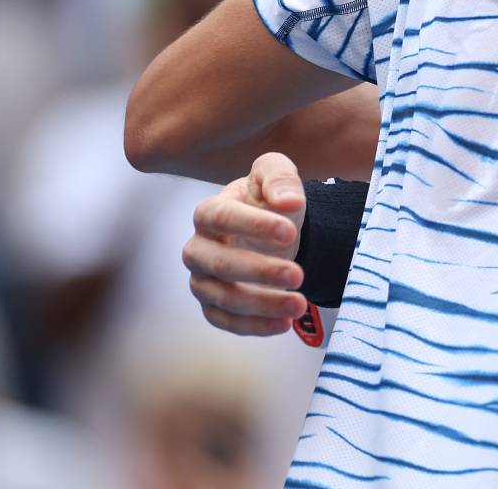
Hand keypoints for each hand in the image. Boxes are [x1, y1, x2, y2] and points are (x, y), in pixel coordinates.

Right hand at [182, 152, 308, 336]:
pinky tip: (284, 323)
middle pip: (219, 263)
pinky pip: (226, 321)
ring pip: (222, 298)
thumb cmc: (269, 199)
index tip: (289, 232)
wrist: (274, 230)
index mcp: (209, 212)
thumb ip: (280, 177)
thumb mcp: (276, 173)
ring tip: (299, 304)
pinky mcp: (213, 306)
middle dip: (259, 271)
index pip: (220, 217)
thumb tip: (289, 200)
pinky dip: (255, 325)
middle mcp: (198, 248)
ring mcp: (203, 280)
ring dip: (262, 304)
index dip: (253, 225)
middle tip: (298, 274)